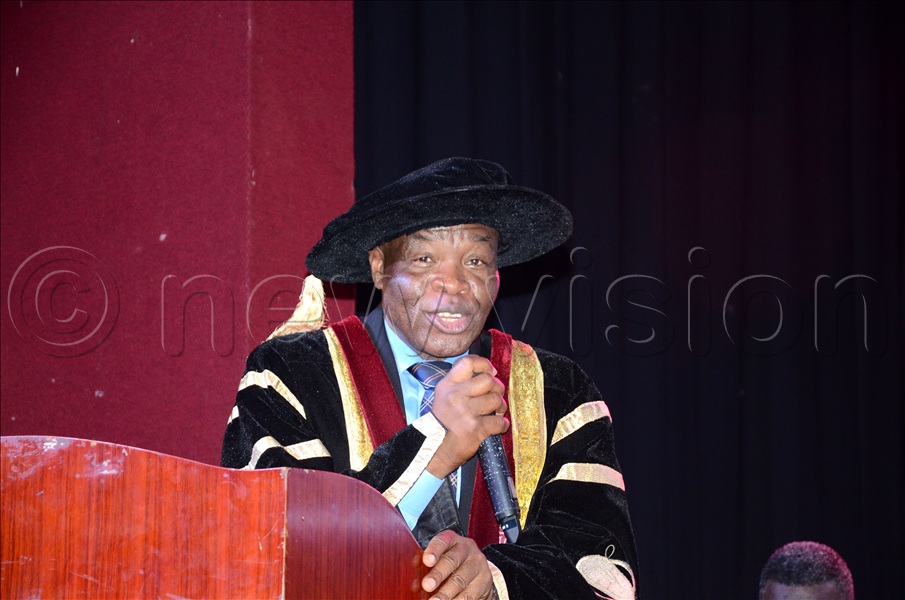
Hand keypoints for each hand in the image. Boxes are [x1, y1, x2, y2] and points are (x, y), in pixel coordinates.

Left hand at [422, 530, 495, 599]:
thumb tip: (415, 583)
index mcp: (452, 540)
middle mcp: (467, 549)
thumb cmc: (451, 563)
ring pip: (460, 580)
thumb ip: (427, 566)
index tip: (426, 560)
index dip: (434, 550)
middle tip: (427, 585)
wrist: (476, 571)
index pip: (442, 541)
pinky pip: (469, 594)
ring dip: (445, 593)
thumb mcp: (440, 558)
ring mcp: (477, 565)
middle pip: (452, 560)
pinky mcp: (484, 581)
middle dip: (438, 574)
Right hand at [427, 356, 507, 477]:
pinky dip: (502, 425)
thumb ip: (461, 384)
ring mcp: (466, 412)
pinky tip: (497, 426)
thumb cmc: (443, 422)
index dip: (484, 364)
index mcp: (447, 385)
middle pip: (488, 380)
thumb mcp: (444, 397)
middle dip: (498, 388)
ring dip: (501, 407)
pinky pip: (499, 421)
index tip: (491, 372)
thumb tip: (488, 373)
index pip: (468, 362)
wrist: (435, 449)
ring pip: (496, 399)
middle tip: (496, 396)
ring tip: (497, 412)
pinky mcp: (475, 429)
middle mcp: (455, 395)